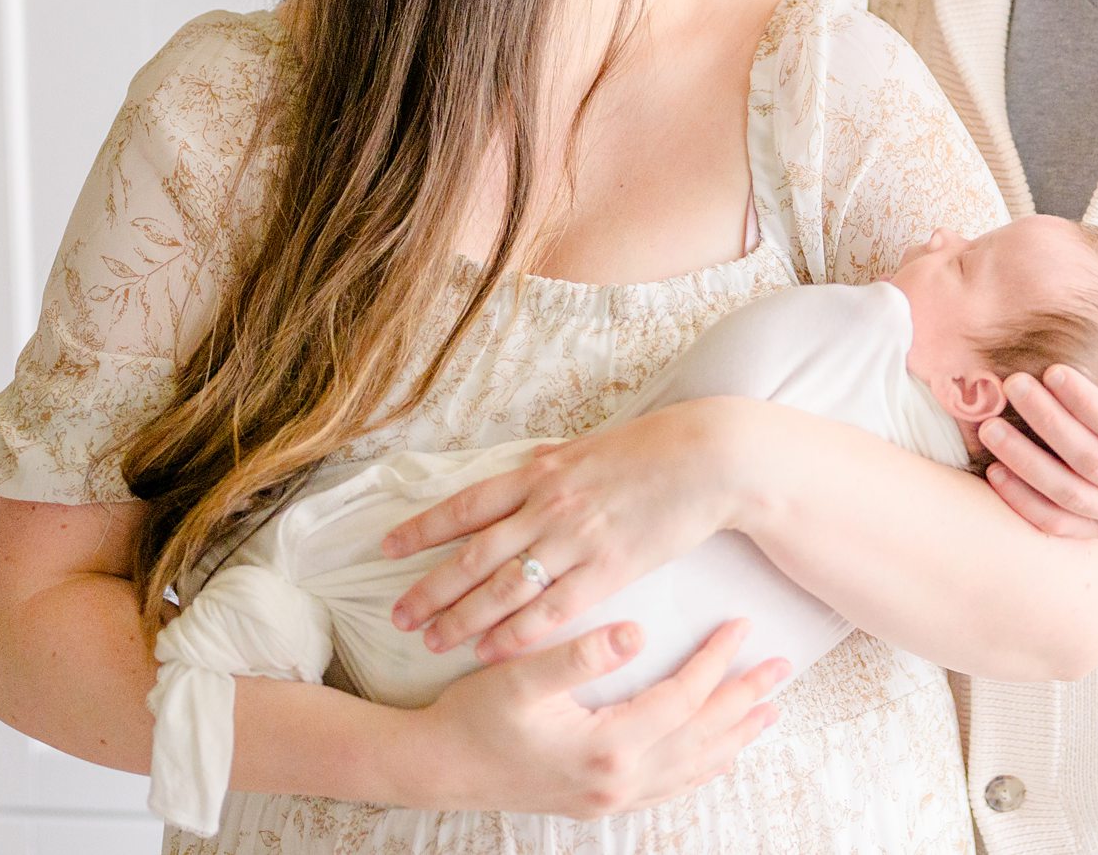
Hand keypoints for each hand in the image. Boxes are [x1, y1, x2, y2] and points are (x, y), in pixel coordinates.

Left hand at [382, 399, 747, 662]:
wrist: (710, 458)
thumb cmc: (654, 450)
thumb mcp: (592, 446)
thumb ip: (555, 460)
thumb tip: (528, 458)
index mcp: (540, 473)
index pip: (466, 506)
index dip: (422, 529)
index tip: (387, 547)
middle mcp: (548, 507)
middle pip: (473, 555)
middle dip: (430, 587)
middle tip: (397, 616)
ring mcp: (576, 540)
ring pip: (503, 587)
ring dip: (462, 616)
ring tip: (431, 640)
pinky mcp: (609, 570)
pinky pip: (551, 610)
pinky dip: (516, 634)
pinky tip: (491, 652)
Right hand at [404, 617, 785, 817]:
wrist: (436, 769)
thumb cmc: (474, 716)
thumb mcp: (520, 676)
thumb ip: (579, 654)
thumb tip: (635, 632)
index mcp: (606, 745)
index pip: (682, 698)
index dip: (715, 661)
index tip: (739, 626)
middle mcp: (618, 779)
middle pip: (702, 737)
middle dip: (744, 700)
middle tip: (782, 670)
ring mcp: (611, 797)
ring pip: (692, 768)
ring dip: (733, 738)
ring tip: (767, 711)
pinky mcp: (600, 802)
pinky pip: (669, 788)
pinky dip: (702, 767)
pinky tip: (716, 755)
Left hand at [979, 329, 1097, 538]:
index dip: (1088, 404)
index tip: (1053, 372)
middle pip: (1092, 463)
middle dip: (1048, 423)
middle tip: (1013, 386)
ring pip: (1069, 497)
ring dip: (1025, 464)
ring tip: (989, 428)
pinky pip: (1058, 525)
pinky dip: (1023, 503)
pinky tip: (994, 472)